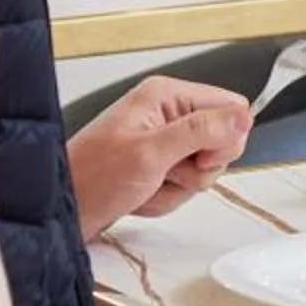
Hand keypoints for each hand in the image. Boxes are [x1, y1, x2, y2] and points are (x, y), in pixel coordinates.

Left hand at [68, 77, 253, 237]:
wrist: (63, 209)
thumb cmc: (92, 178)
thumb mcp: (151, 154)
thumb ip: (200, 131)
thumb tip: (242, 116)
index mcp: (166, 95)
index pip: (230, 107)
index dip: (224, 138)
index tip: (198, 157)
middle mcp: (167, 113)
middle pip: (221, 140)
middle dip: (199, 169)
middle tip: (168, 172)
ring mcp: (163, 140)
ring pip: (205, 168)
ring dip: (180, 187)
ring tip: (149, 185)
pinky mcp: (158, 164)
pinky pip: (186, 183)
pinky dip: (168, 196)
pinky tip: (143, 195)